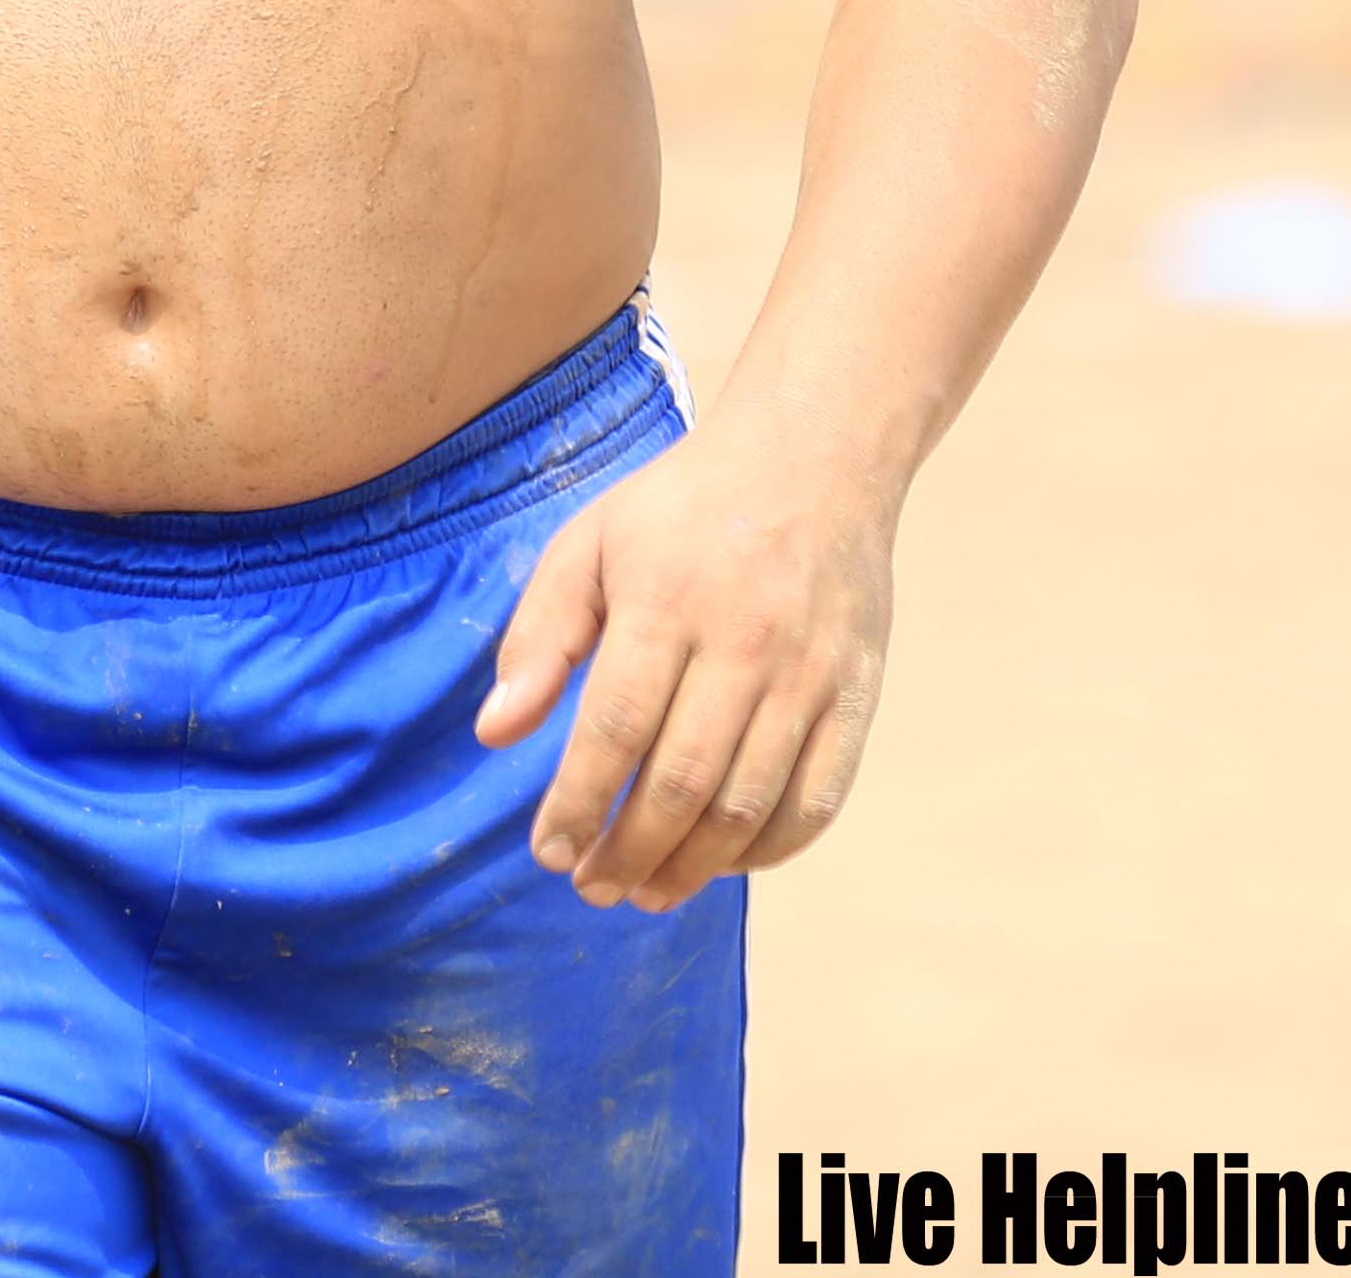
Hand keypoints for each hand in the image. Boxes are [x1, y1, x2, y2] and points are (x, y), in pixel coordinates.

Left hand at [474, 426, 896, 915]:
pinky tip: (722, 863)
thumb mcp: (591, 544)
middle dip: (628, 852)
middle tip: (592, 887)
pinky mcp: (856, 695)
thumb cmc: (682, 511)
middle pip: (682, 781)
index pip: (615, 730)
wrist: (814, 459)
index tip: (548, 852)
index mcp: (667, 600)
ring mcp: (809, 674)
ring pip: (748, 805)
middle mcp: (745, 642)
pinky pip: (816, 801)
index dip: (577, 805)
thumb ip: (540, 637)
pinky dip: (768, 850)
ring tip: (646, 892)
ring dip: (691, 867)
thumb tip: (493, 733)